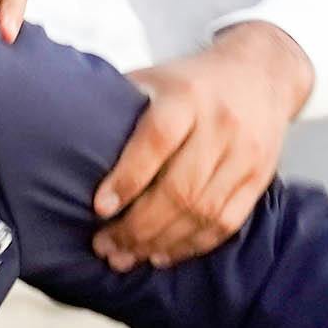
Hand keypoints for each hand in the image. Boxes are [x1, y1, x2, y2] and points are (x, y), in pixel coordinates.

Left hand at [89, 19, 309, 270]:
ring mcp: (245, 154)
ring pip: (203, 212)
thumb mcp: (156, 78)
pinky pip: (225, 223)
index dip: (128, 178)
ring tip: (126, 257)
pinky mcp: (259, 178)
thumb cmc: (193, 80)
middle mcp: (221, 125)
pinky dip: (191, 245)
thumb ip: (119, 106)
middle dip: (138, 226)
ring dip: (160, 242)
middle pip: (180, 188)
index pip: (158, 140)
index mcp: (187, 96)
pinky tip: (162, 255)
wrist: (263, 70)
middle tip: (105, 246)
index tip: (100, 208)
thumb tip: (64, 139)